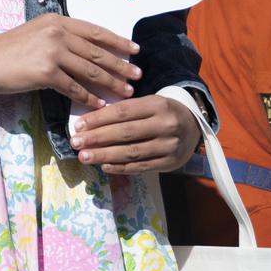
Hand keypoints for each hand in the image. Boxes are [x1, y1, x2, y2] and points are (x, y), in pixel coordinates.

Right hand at [0, 14, 139, 107]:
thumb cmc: (9, 49)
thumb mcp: (37, 33)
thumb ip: (61, 37)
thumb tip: (88, 51)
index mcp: (57, 20)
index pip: (95, 31)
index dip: (118, 41)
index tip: (135, 50)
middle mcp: (57, 33)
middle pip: (97, 52)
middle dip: (120, 65)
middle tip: (137, 75)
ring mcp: (52, 52)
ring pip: (90, 70)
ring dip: (111, 83)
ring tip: (125, 92)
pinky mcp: (46, 72)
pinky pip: (74, 88)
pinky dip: (89, 99)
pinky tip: (99, 106)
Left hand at [72, 94, 200, 173]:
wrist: (194, 125)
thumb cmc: (162, 112)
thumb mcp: (148, 102)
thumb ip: (125, 110)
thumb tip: (91, 122)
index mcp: (157, 104)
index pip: (123, 111)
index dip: (99, 119)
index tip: (78, 125)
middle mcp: (165, 125)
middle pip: (125, 133)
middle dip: (97, 138)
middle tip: (75, 143)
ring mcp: (169, 146)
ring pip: (132, 152)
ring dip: (105, 155)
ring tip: (84, 156)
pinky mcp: (170, 162)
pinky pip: (142, 166)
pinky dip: (121, 167)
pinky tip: (104, 166)